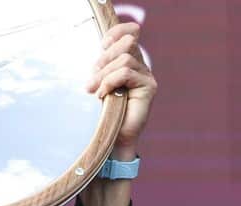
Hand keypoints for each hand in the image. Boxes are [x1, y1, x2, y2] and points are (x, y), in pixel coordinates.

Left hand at [86, 22, 156, 158]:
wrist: (113, 137)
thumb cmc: (104, 112)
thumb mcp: (99, 83)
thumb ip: (102, 66)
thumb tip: (98, 50)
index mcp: (129, 60)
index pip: (130, 32)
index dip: (116, 33)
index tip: (101, 46)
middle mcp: (140, 65)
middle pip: (126, 43)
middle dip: (104, 59)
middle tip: (91, 80)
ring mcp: (146, 75)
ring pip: (124, 60)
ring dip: (103, 75)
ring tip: (93, 90)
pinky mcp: (149, 87)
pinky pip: (126, 73)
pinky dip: (109, 82)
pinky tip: (103, 95)